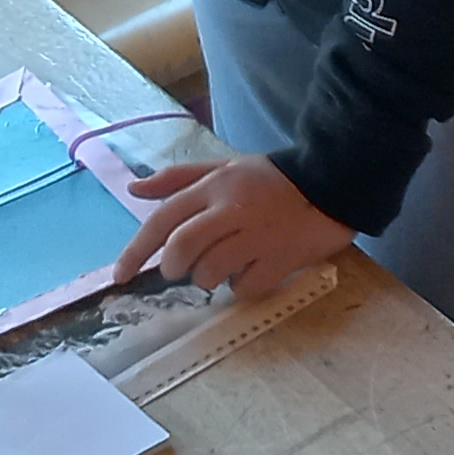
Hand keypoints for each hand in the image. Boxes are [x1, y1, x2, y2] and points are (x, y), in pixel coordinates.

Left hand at [111, 154, 354, 299]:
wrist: (333, 183)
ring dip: (209, 278)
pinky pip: (245, 287)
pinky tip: (253, 271)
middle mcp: (231, 209)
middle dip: (173, 268)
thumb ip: (178, 180)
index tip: (120, 275)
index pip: (163, 219)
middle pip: (183, 249)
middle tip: (180, 270)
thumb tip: (133, 189)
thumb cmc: (272, 179)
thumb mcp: (224, 167)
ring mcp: (257, 236)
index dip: (135, 250)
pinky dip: (242, 287)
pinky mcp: (280, 259)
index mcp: (214, 186)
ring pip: (211, 272)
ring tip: (225, 266)